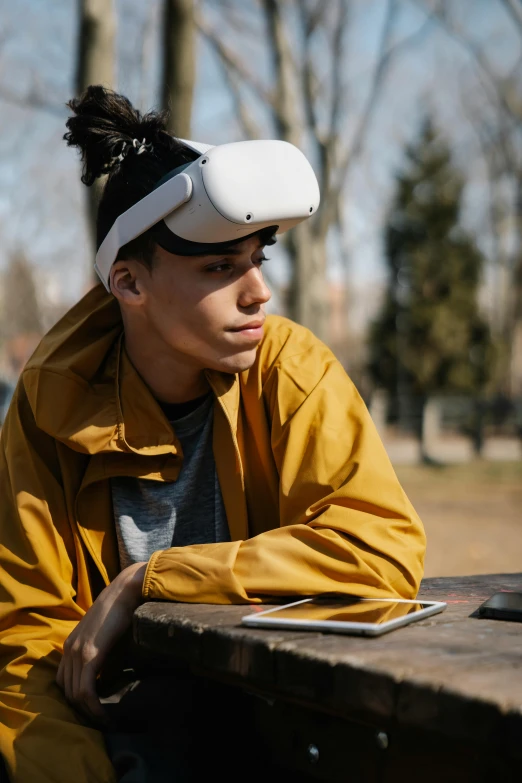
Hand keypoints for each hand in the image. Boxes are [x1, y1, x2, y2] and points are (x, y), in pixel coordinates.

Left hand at [56, 561, 146, 720]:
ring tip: (104, 719)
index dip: (76, 698)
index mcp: (71, 645)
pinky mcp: (89, 655)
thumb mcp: (105, 638)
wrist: (124, 592)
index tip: (93, 707)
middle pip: (66, 690)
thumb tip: (106, 680)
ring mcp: (77, 652)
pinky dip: (94, 707)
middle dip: (82, 709)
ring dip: (89, 712)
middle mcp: (68, 650)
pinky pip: (86, 690)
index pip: (64, 680)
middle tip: (99, 718)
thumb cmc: (120, 612)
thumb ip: (101, 657)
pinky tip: (104, 714)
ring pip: (75, 694)